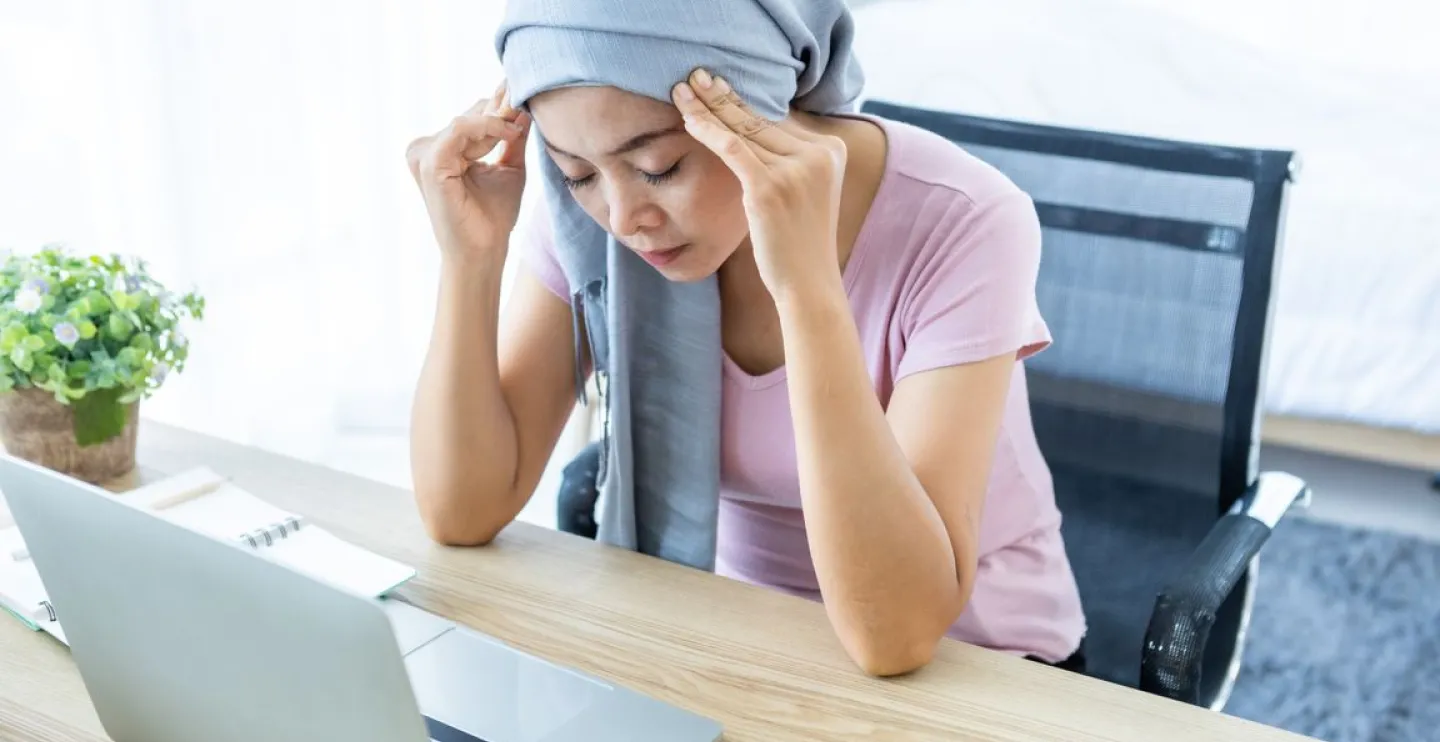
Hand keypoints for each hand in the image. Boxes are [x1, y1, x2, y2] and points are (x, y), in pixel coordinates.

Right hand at [406, 80, 531, 264]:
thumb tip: (524, 107)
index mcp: (444, 149)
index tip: (527, 95)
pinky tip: (510, 134)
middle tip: (525, 107)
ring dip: (497, 123)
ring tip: (516, 133)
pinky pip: (460, 128)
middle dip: (502, 112)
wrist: (483, 251)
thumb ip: (512, 137)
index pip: (473, 116)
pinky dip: (488, 127)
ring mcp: (425, 154)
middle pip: (471, 113)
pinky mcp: (429, 161)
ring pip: (468, 118)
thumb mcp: (510, 167)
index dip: (502, 106)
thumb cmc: (494, 216)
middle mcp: (429, 148)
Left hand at [671, 69, 846, 299]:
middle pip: (759, 120)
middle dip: (722, 97)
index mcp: (831, 150)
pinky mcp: (770, 188)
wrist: (808, 283)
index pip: (777, 121)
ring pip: (742, 130)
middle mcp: (817, 154)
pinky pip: (732, 149)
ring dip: (706, 109)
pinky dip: (708, 131)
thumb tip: (752, 131)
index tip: (716, 87)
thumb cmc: (799, 242)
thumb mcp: (805, 192)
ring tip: (681, 91)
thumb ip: (789, 160)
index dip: (742, 103)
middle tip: (695, 76)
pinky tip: (689, 120)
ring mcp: (795, 170)